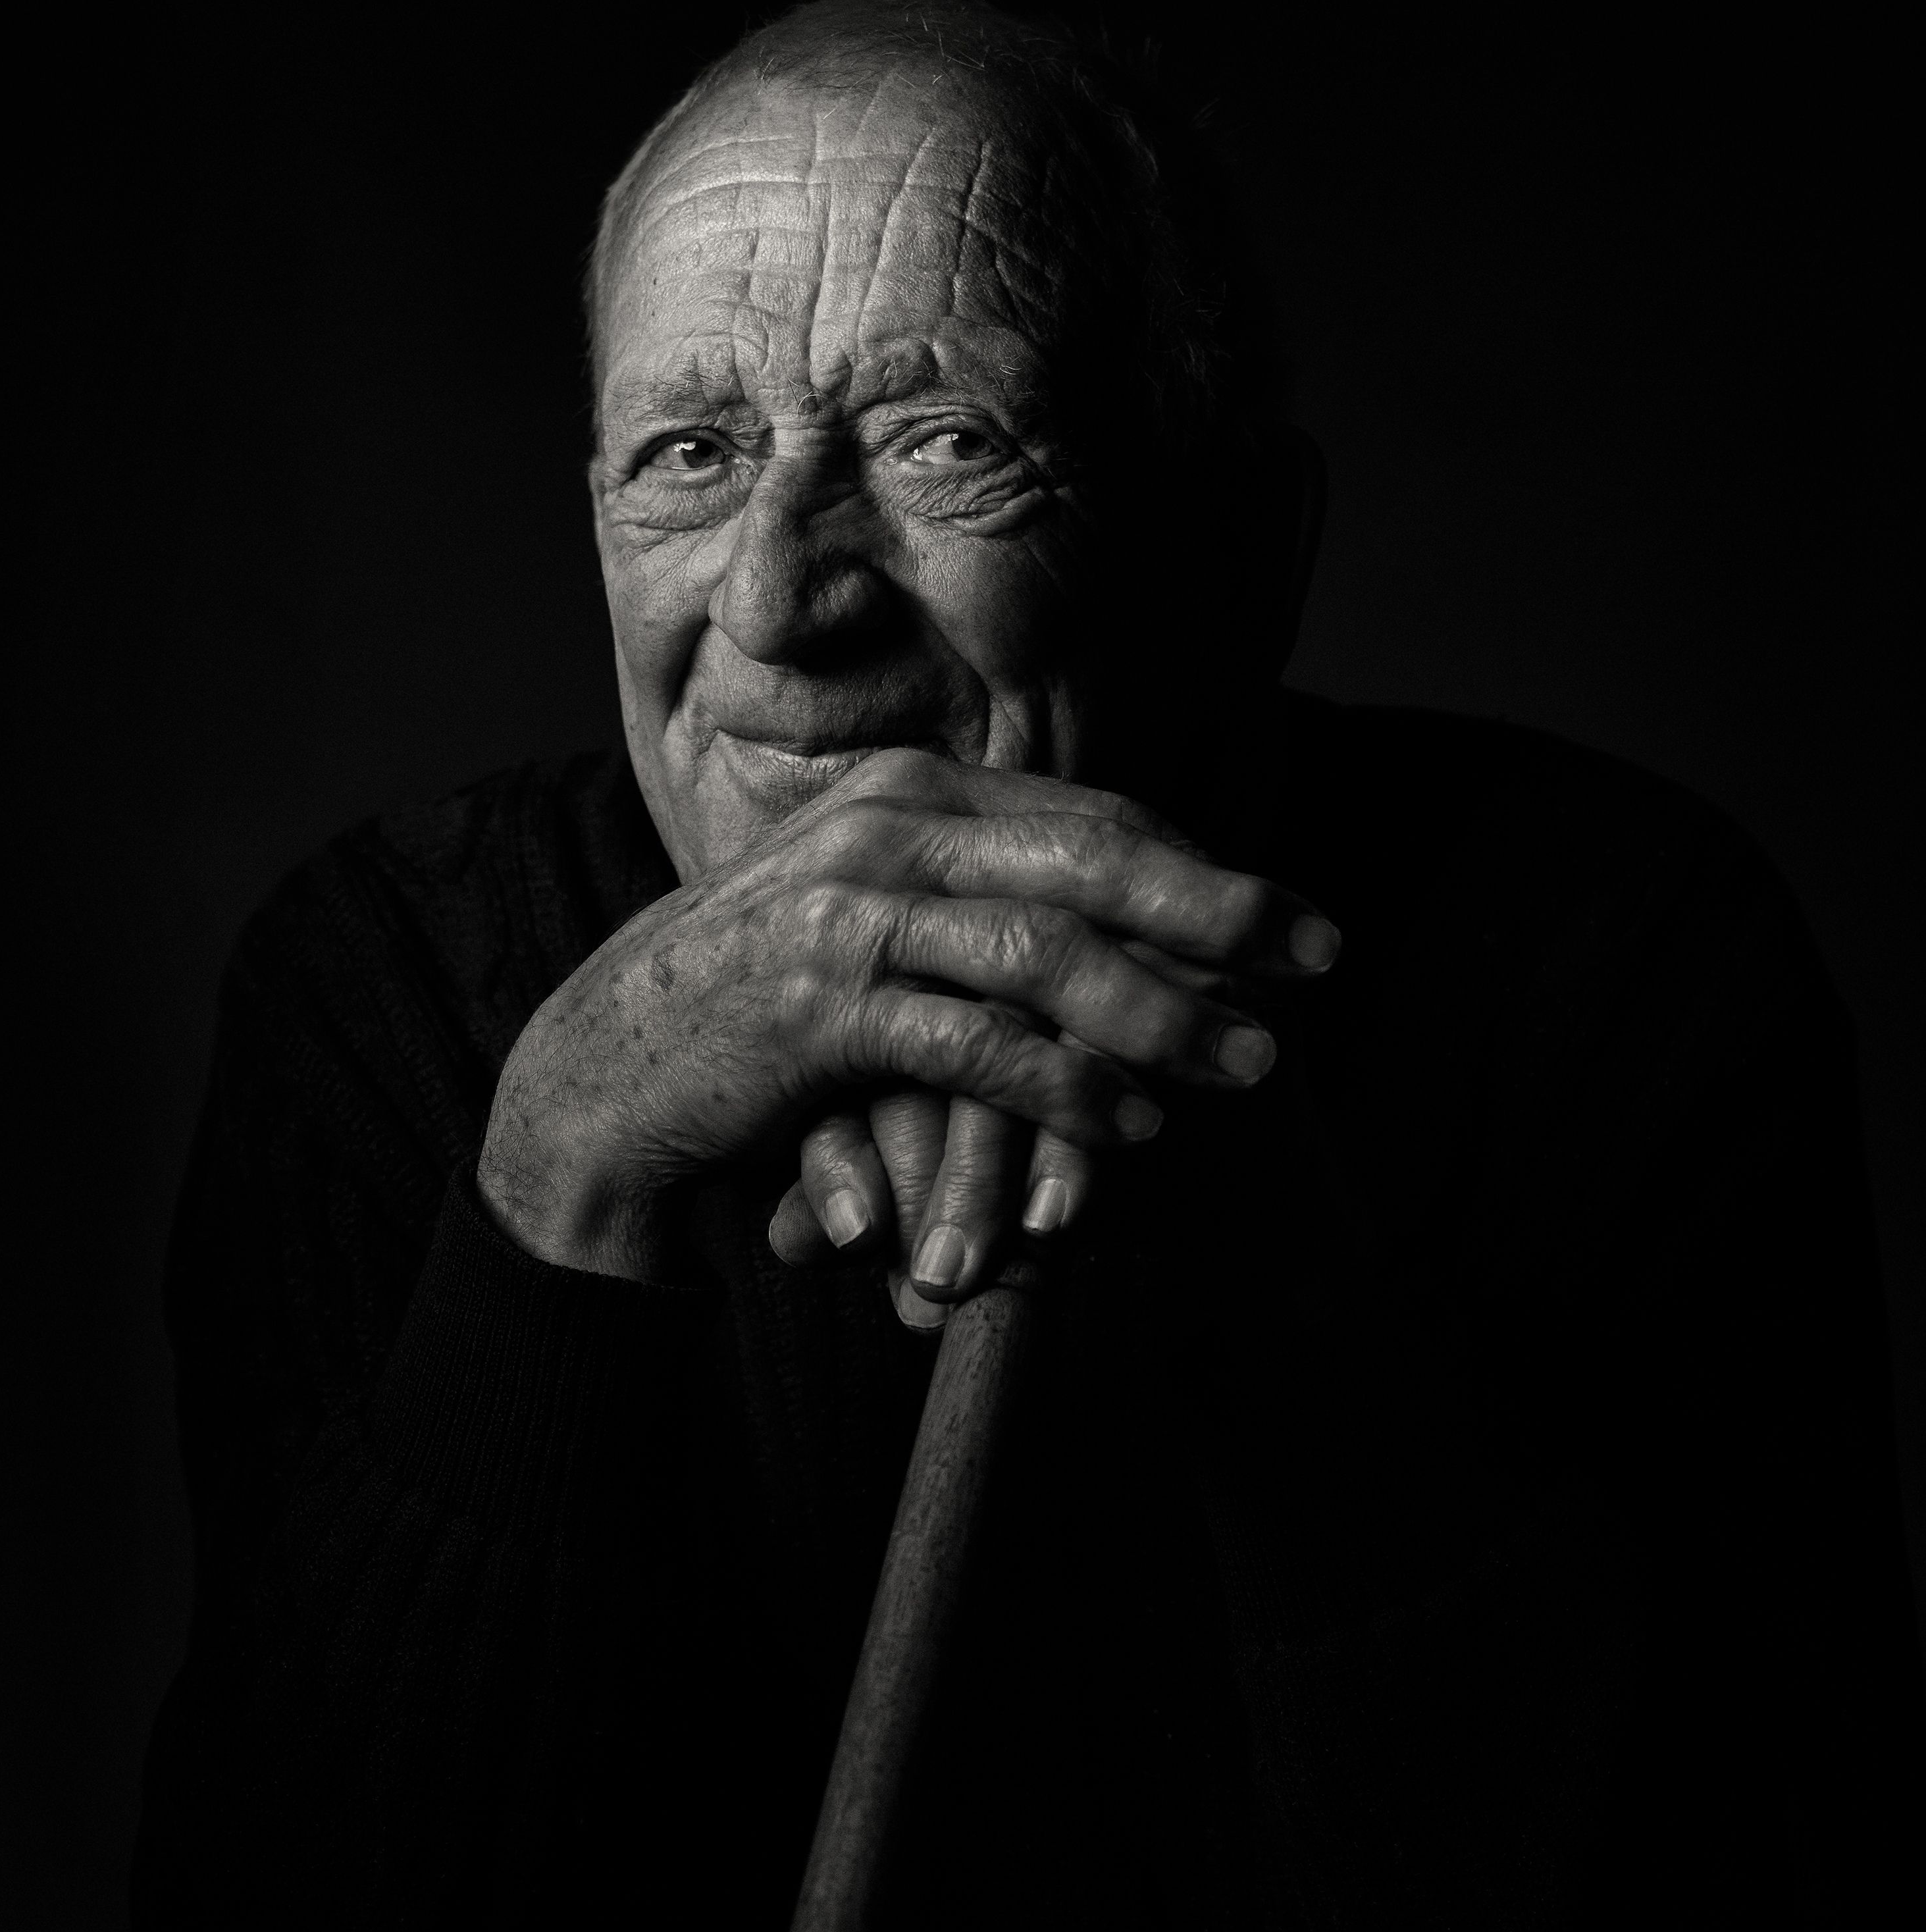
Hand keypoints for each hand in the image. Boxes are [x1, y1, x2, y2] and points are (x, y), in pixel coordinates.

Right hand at [475, 748, 1338, 1292]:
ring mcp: (849, 916)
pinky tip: (1130, 1130)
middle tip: (1319, 964)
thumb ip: (978, 903)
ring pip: (1047, 952)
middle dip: (1221, 915)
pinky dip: (1064, 1090)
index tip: (1298, 922)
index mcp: (911, 800)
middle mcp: (886, 834)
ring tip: (1247, 1063)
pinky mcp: (822, 1010)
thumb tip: (1119, 923)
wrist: (611, 1072)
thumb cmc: (765, 1008)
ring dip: (1163, 1014)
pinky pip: (975, 1047)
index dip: (1206, 866)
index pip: (1092, 817)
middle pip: (1093, 859)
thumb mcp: (874, 926)